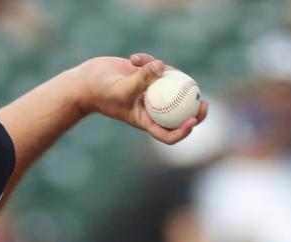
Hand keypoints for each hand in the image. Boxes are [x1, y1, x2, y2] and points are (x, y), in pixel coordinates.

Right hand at [73, 53, 207, 144]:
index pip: (167, 134)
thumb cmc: (101, 92)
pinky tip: (133, 58)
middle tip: (203, 102)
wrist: (87, 82)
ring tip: (149, 64)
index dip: (183, 131)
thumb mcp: (121, 88)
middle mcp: (151, 109)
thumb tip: (163, 66)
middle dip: (194, 111)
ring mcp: (152, 93)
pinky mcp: (149, 77)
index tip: (192, 121)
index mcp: (145, 121)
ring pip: (171, 86)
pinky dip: (149, 61)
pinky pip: (159, 69)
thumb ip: (142, 79)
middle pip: (179, 114)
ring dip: (165, 74)